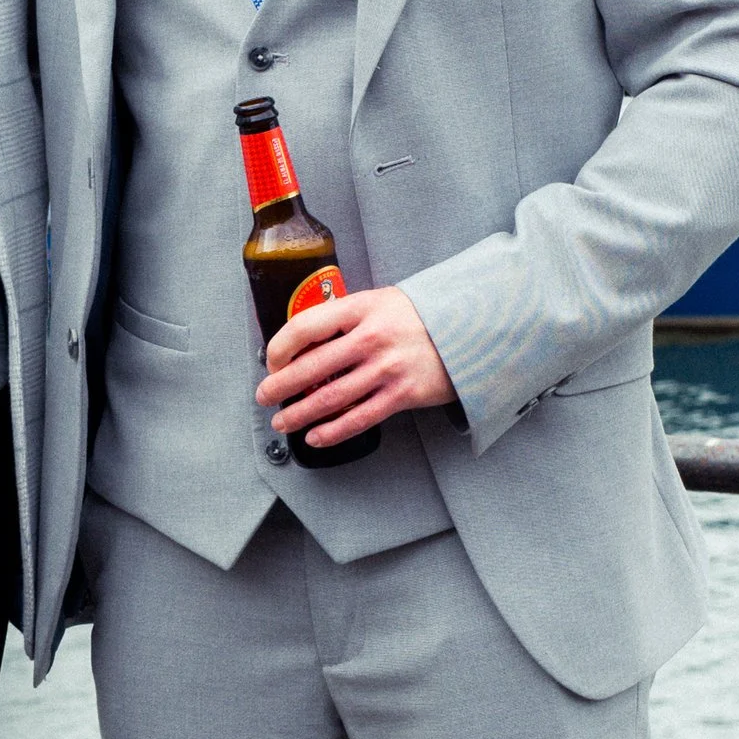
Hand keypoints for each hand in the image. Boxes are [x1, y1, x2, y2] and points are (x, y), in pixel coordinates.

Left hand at [259, 285, 456, 446]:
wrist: (473, 329)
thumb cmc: (421, 316)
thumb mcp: (381, 301)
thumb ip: (346, 317)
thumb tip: (304, 341)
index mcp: (362, 308)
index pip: (306, 326)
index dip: (280, 346)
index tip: (271, 360)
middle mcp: (372, 338)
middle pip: (313, 367)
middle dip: (281, 386)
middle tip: (265, 396)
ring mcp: (388, 368)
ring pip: (331, 398)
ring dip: (300, 413)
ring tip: (283, 421)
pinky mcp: (403, 394)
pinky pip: (359, 418)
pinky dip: (332, 431)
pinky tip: (315, 436)